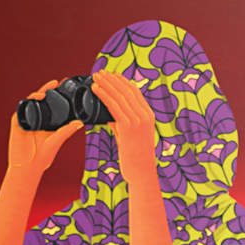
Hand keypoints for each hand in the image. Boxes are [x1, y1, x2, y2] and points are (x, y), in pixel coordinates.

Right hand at [7, 79, 82, 173]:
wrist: (28, 166)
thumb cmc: (42, 158)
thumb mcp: (57, 141)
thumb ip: (67, 130)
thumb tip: (80, 123)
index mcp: (46, 123)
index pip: (52, 106)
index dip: (57, 96)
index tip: (65, 87)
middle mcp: (36, 119)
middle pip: (42, 100)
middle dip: (49, 90)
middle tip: (59, 82)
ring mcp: (26, 119)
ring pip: (32, 101)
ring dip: (40, 92)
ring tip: (50, 87)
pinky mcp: (18, 121)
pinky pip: (23, 106)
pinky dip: (31, 100)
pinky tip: (39, 96)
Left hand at [88, 70, 158, 185]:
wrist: (141, 171)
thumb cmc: (135, 156)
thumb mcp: (131, 136)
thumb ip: (123, 123)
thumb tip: (110, 116)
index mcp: (149, 115)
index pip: (135, 92)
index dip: (122, 80)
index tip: (111, 74)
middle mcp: (145, 116)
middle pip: (126, 90)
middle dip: (111, 79)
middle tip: (100, 72)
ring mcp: (137, 121)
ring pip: (119, 96)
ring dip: (105, 84)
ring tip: (95, 77)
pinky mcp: (127, 127)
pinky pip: (113, 106)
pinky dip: (103, 95)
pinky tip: (95, 89)